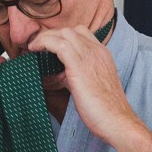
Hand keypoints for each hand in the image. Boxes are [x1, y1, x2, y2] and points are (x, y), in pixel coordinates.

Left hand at [30, 26, 142, 149]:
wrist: (117, 120)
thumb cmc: (106, 110)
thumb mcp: (93, 86)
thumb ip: (77, 76)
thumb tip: (58, 76)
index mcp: (103, 55)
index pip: (82, 33)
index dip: (63, 37)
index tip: (50, 46)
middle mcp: (97, 51)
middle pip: (71, 30)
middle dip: (52, 35)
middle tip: (39, 46)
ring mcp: (89, 55)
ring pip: (63, 33)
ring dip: (45, 38)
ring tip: (34, 47)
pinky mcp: (78, 65)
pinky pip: (57, 44)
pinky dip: (43, 43)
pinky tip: (34, 50)